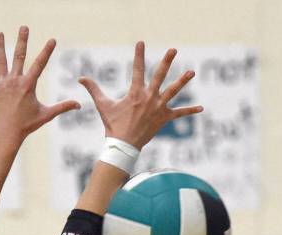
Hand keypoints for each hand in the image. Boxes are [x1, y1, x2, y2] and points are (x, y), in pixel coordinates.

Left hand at [0, 27, 79, 142]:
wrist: (6, 132)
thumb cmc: (27, 124)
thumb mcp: (47, 114)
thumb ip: (63, 107)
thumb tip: (79, 105)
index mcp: (28, 85)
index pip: (40, 64)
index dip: (47, 51)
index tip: (52, 40)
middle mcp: (14, 80)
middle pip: (19, 56)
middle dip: (22, 41)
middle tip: (24, 27)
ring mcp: (2, 84)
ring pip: (0, 61)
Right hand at [79, 42, 202, 149]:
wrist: (124, 145)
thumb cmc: (113, 125)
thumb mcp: (103, 105)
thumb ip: (93, 89)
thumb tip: (80, 78)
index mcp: (135, 93)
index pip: (137, 69)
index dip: (139, 55)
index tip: (141, 42)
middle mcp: (149, 97)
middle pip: (160, 75)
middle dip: (166, 61)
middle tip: (173, 50)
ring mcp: (158, 107)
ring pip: (173, 91)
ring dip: (183, 81)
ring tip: (192, 72)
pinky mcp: (164, 118)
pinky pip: (179, 114)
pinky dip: (190, 111)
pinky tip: (201, 108)